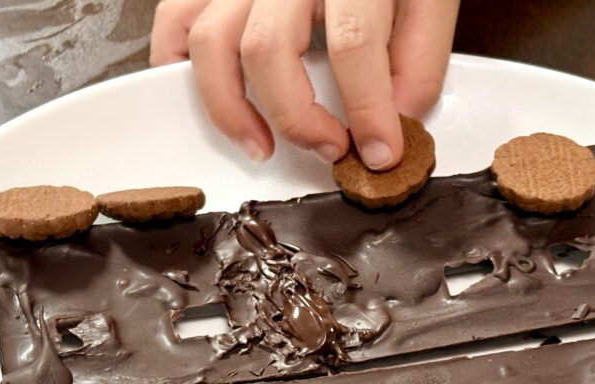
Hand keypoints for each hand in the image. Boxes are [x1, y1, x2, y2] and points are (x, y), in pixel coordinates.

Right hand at [150, 0, 458, 168]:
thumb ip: (419, 58)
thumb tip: (397, 122)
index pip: (353, 41)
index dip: (367, 109)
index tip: (380, 152)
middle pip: (267, 48)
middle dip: (297, 117)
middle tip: (331, 148)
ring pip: (211, 40)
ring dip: (232, 108)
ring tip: (261, 145)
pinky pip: (175, 19)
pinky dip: (179, 67)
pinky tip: (215, 100)